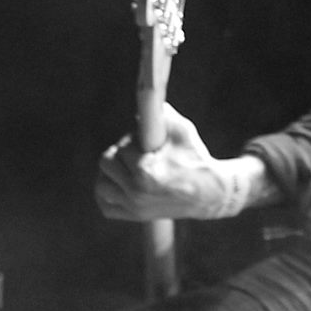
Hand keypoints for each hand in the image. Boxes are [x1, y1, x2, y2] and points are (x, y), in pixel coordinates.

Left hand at [96, 106, 257, 221]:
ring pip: (101, 185)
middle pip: (106, 163)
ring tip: (127, 166)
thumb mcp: (181, 130)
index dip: (131, 140)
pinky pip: (106, 206)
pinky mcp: (135, 217)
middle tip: (136, 152)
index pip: (121, 147)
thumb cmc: (194, 157)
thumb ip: (159, 112)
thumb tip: (145, 93)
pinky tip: (120, 182)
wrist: (209, 192)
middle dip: (120, 153)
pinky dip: (108, 193)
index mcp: (145, 172)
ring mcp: (134, 208)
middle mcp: (135, 193)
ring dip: (110, 173)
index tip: (144, 140)